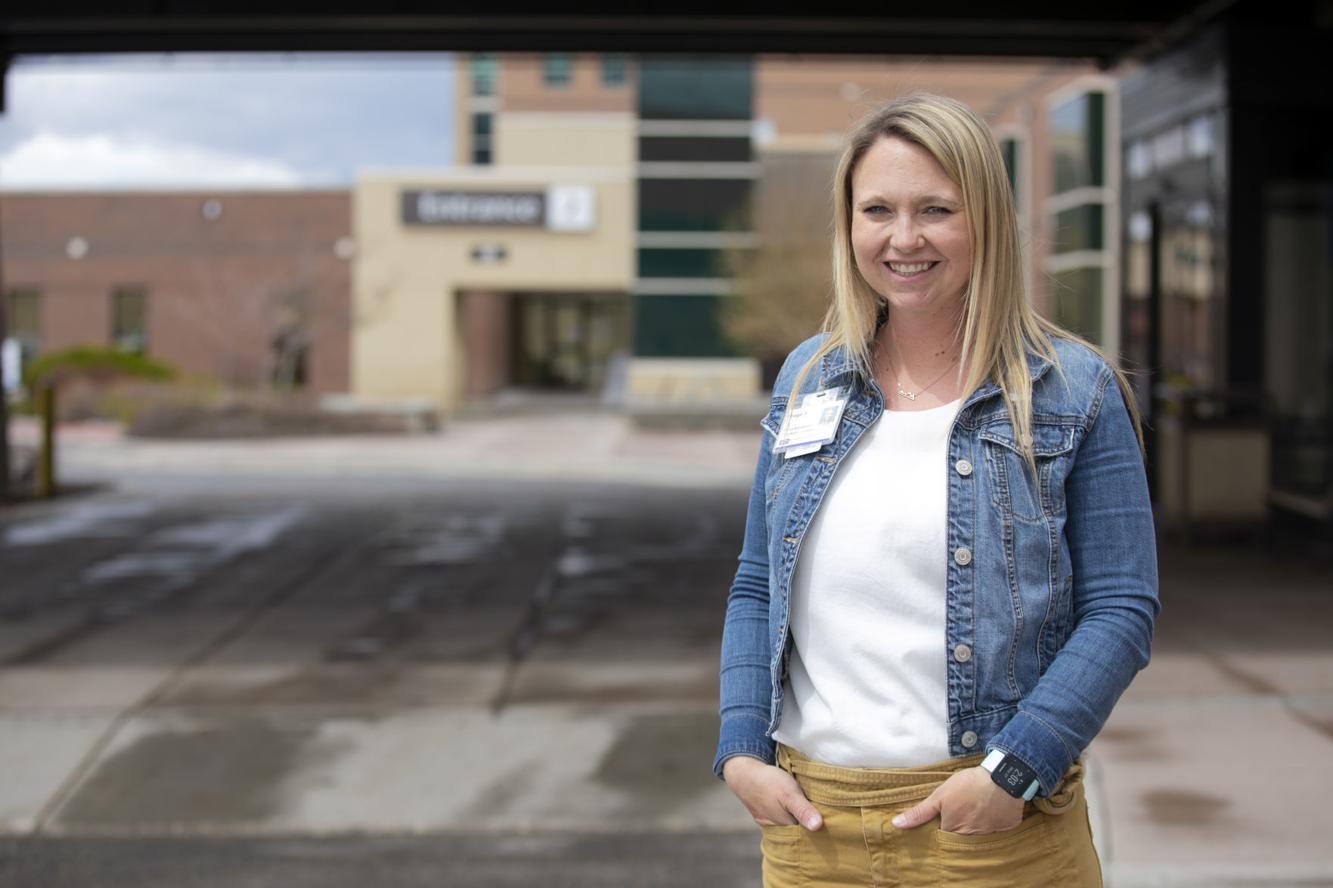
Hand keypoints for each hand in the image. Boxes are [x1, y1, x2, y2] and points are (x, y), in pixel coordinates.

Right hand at [722, 756, 822, 830]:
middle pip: (798, 829)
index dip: (818, 828)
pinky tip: (789, 804)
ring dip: (796, 817)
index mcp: (785, 827)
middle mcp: (777, 829)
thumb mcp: (789, 793)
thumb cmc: (768, 782)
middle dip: (807, 822)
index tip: (829, 820)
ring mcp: (768, 822)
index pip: (807, 835)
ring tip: (806, 806)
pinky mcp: (762, 815)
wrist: (743, 773)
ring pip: (788, 823)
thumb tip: (818, 827)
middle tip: (820, 809)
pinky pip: (778, 817)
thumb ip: (803, 810)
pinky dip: (785, 812)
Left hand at [891, 767, 1024, 834]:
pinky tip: (991, 813)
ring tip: (975, 813)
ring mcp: (990, 836)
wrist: (1002, 778)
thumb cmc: (968, 786)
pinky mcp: (1006, 830)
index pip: (942, 839)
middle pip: (960, 840)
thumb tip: (896, 824)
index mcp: (953, 832)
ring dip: (975, 828)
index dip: (939, 829)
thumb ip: (919, 813)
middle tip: (960, 814)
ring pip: (978, 837)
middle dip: (957, 831)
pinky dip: (994, 824)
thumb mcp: (939, 796)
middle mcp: (971, 839)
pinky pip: (997, 832)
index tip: (940, 821)